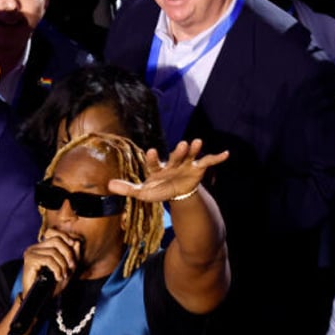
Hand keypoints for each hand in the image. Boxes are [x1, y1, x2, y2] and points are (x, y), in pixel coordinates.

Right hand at [21, 229, 80, 295]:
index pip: (56, 235)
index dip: (67, 241)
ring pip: (53, 252)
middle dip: (68, 253)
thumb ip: (72, 256)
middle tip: (71, 266)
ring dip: (62, 265)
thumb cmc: (51, 285)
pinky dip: (57, 269)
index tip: (74, 253)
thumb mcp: (67, 269)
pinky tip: (57, 277)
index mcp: (41, 247)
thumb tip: (77, 242)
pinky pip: (48, 260)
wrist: (38, 299)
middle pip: (56, 240)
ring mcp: (31, 253)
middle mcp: (34, 248)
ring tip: (63, 275)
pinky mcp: (30, 260)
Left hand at [107, 139, 227, 202]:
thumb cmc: (158, 189)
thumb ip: (127, 188)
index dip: (153, 158)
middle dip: (179, 151)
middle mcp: (172, 163)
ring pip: (191, 156)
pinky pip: (208, 162)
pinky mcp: (198, 168)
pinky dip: (217, 158)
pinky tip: (226, 154)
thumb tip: (108, 185)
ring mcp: (186, 164)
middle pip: (175, 156)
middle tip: (182, 144)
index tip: (151, 151)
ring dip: (194, 150)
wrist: (177, 192)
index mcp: (158, 168)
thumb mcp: (143, 192)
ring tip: (197, 142)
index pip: (154, 163)